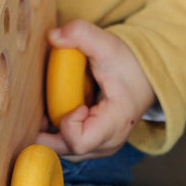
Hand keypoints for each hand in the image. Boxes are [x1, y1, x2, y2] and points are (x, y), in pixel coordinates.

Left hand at [37, 20, 155, 158]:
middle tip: (41, 107)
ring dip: (49, 133)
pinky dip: (54, 133)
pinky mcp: (93, 145)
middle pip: (65, 150)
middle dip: (47, 131)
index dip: (67, 124)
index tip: (76, 104)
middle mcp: (108, 143)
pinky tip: (50, 114)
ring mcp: (100, 147)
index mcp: (115, 123)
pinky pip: (66, 147)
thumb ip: (81, 34)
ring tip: (45, 109)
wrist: (144, 76)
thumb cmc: (127, 64)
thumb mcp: (107, 44)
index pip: (80, 141)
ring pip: (63, 151)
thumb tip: (52, 35)